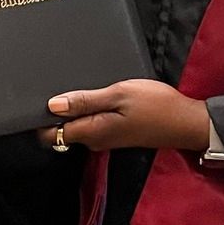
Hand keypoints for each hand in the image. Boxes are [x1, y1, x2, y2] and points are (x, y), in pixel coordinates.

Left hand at [39, 80, 210, 154]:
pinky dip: (87, 109)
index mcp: (91, 132)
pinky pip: (91, 122)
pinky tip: (95, 93)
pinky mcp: (114, 133)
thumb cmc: (156, 105)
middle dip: (54, 111)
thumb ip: (85, 101)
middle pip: (60, 130)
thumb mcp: (119, 95)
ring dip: (73, 108)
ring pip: (76, 125)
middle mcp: (94, 140)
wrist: (186, 121)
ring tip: (78, 85)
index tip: (37, 99)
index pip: (49, 136)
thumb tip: (52, 106)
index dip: (39, 119)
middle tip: (57, 85)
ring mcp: (105, 138)